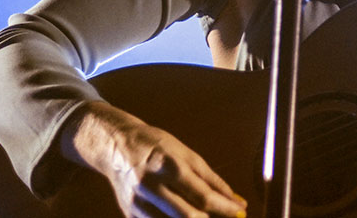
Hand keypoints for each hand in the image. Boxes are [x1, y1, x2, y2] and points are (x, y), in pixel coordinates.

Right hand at [61, 101, 246, 217]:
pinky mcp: (130, 214)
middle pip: (188, 216)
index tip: (240, 213)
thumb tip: (235, 200)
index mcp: (169, 166)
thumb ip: (211, 179)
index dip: (225, 208)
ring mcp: (138, 204)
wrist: (116, 147)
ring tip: (209, 217)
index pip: (202, 196)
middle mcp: (152, 187)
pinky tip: (190, 217)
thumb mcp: (187, 154)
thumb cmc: (157, 146)